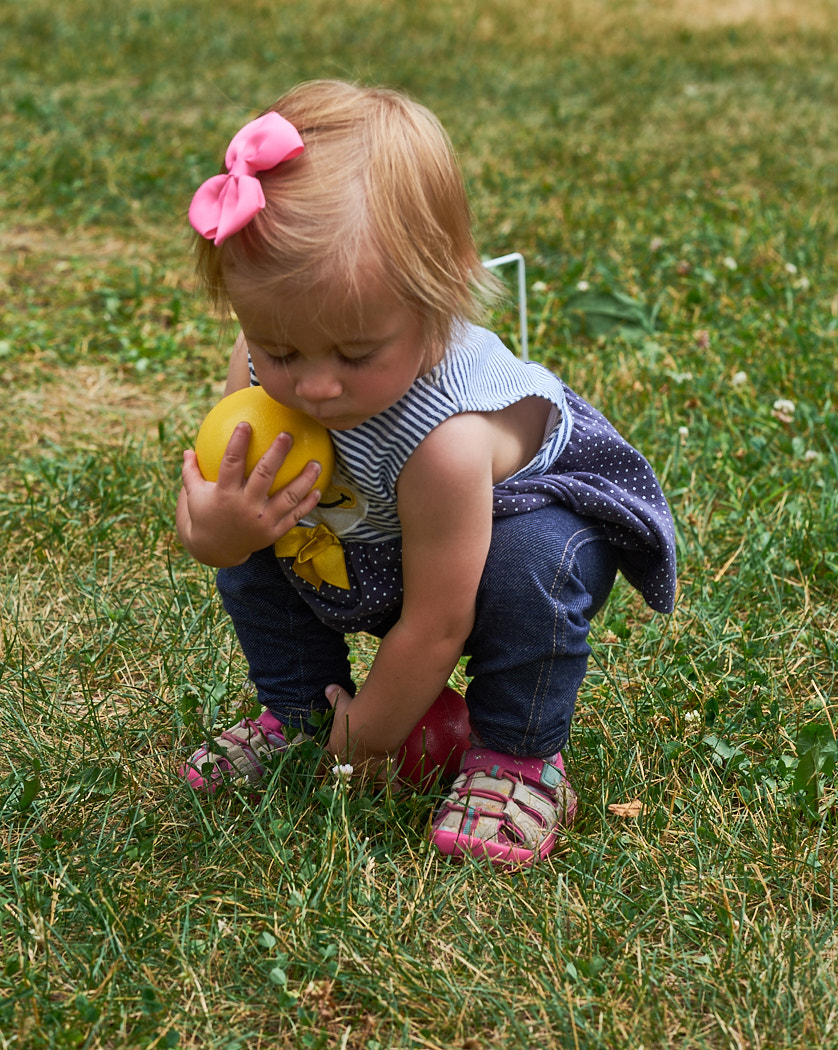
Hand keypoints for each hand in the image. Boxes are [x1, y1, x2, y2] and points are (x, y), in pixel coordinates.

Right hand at [177, 423, 323, 566]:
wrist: (216, 551)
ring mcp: (262, 521)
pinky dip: (308, 504)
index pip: (231, 464)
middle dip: (277, 454)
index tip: (246, 424)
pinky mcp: (274, 533)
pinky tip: (318, 490)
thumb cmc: (205, 516)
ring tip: (316, 463)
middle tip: (288, 435)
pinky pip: (294, 516)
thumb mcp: (193, 496)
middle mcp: (245, 507)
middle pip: (264, 476)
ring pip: (288, 497)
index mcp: (224, 495)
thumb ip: (191, 472)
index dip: (238, 444)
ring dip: (304, 480)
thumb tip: (188, 450)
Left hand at [325, 684, 396, 783]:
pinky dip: (395, 789)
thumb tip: (329, 687)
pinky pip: (390, 786)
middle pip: (344, 776)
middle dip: (346, 776)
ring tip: (370, 789)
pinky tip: (398, 793)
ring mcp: (366, 772)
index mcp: (336, 749)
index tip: (327, 763)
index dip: (326, 761)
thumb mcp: (343, 704)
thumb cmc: (355, 715)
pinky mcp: (384, 773)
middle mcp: (348, 765)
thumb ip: (335, 697)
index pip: (325, 759)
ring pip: (363, 784)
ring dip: (366, 785)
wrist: (374, 727)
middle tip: (351, 775)